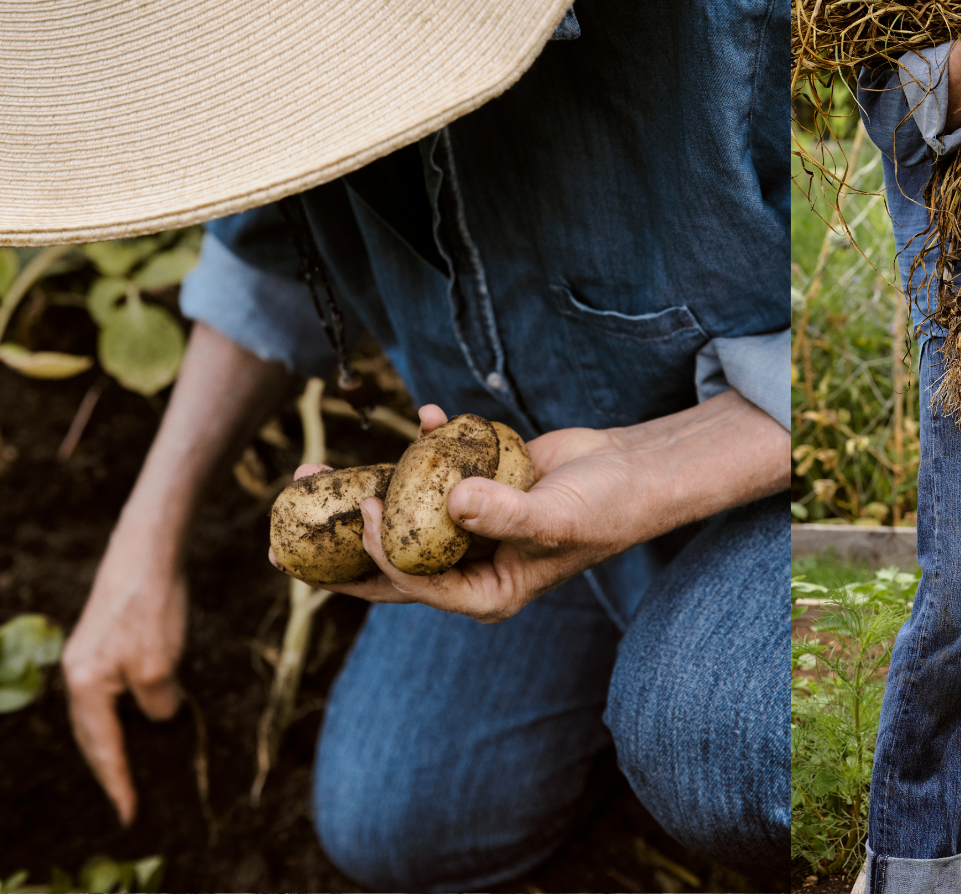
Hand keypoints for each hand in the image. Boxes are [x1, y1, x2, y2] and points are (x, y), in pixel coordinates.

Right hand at [61, 536, 186, 825]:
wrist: (146, 552)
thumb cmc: (152, 610)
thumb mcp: (161, 667)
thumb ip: (158, 703)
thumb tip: (160, 715)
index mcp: (86, 687)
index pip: (103, 748)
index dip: (117, 782)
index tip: (128, 814)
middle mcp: (78, 674)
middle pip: (91, 735)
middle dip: (107, 768)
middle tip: (124, 800)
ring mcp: (87, 655)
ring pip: (98, 712)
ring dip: (112, 740)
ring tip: (127, 767)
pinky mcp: (103, 639)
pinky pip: (108, 690)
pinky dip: (120, 711)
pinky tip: (137, 713)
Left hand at [273, 392, 787, 623]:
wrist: (632, 472)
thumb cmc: (601, 510)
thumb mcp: (554, 520)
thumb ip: (503, 515)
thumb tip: (451, 500)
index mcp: (483, 593)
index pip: (415, 583)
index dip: (378, 552)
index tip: (361, 508)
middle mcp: (467, 564)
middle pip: (386, 558)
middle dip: (334, 541)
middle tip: (280, 527)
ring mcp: (465, 525)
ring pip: (397, 512)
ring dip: (359, 488)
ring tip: (311, 468)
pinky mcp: (471, 487)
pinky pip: (431, 471)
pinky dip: (422, 444)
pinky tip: (423, 417)